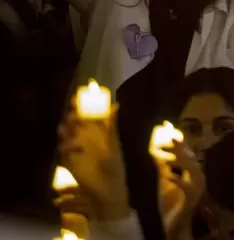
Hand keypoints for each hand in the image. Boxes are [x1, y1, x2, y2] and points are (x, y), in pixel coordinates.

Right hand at [58, 106, 129, 221]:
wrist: (108, 189)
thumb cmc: (114, 167)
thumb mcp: (113, 145)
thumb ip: (112, 126)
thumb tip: (115, 104)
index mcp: (99, 133)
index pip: (88, 115)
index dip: (82, 106)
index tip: (77, 97)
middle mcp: (86, 138)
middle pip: (75, 122)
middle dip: (72, 116)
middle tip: (72, 114)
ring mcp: (77, 148)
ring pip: (67, 134)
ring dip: (66, 130)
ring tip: (67, 128)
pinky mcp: (70, 159)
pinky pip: (64, 148)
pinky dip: (66, 145)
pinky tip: (71, 147)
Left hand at [156, 141, 205, 237]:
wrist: (174, 224)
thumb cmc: (170, 201)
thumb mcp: (164, 178)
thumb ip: (162, 162)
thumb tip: (156, 143)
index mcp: (191, 170)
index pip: (185, 150)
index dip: (177, 137)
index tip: (166, 124)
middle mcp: (197, 177)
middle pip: (191, 158)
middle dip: (181, 147)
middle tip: (171, 137)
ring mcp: (197, 188)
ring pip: (194, 170)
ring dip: (181, 162)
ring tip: (168, 157)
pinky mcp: (191, 200)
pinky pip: (187, 188)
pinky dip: (179, 181)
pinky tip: (169, 177)